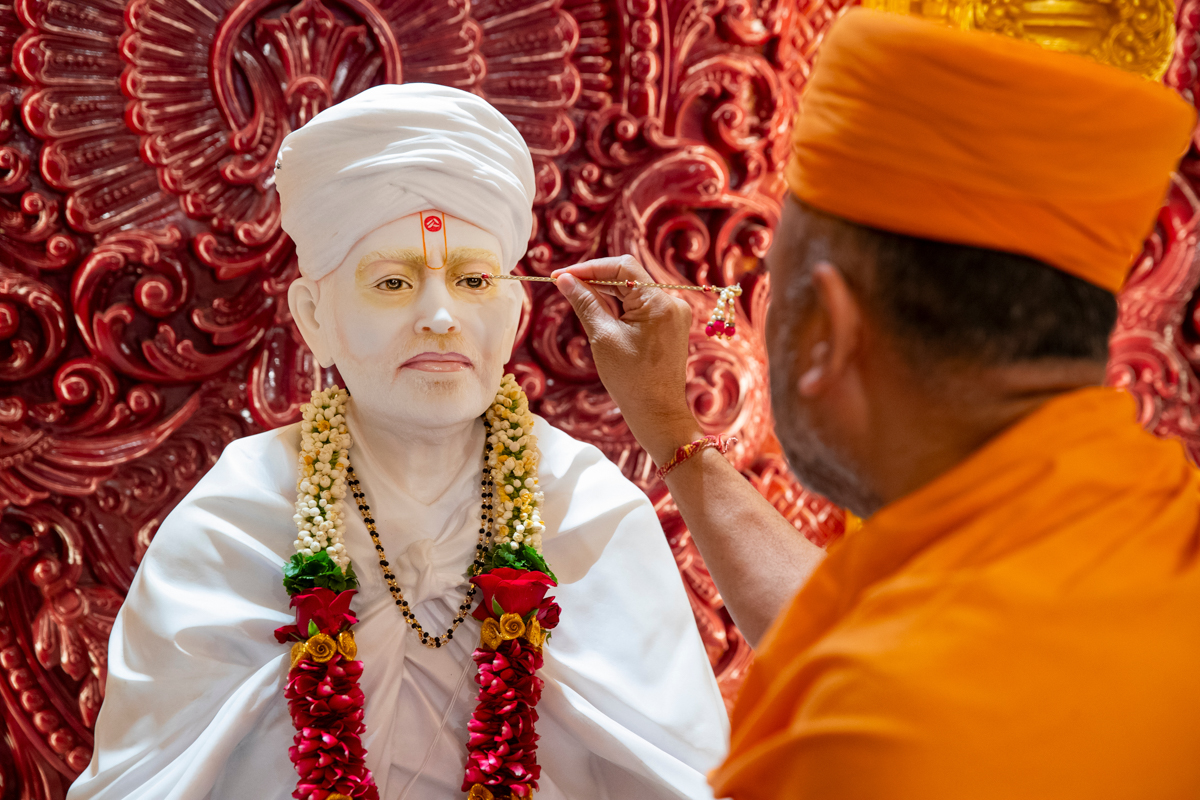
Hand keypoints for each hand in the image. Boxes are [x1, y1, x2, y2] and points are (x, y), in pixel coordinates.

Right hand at [553, 256, 701, 464]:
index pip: (622, 266)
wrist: (657, 413)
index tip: (562, 275)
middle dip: (595, 280)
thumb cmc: (631, 380)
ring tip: (578, 302)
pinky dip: (619, 307)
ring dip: (606, 294)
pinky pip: (641, 306)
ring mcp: (674, 314)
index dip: (589, 268)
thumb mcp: (602, 337)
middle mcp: (672, 302)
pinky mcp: (670, 325)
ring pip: (633, 291)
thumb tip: (564, 280)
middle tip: (563, 286)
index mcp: (658, 302)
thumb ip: (585, 302)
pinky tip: (599, 315)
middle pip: (628, 276)